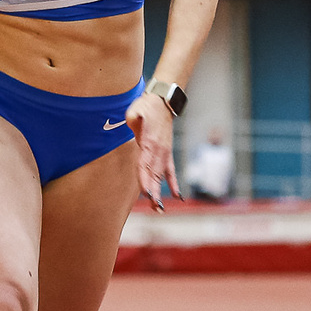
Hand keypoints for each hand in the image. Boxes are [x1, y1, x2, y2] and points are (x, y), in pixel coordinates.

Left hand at [127, 93, 178, 210]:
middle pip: (154, 175)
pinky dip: (173, 183)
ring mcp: (164, 153)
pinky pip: (170, 171)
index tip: (146, 193)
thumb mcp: (135, 110)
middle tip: (154, 208)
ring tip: (159, 209)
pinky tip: (177, 197)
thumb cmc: (146, 107)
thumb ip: (133, 119)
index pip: (145, 165)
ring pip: (161, 176)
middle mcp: (158, 150)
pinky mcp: (166, 152)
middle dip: (154, 193)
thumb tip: (134, 123)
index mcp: (149, 143)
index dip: (145, 179)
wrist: (163, 102)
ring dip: (160, 192)